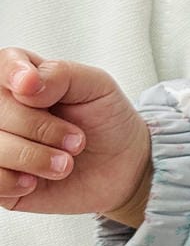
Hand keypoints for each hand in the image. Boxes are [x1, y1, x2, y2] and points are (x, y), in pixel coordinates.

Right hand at [0, 48, 150, 223]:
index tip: (30, 84)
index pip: (3, 64)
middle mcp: (6, 109)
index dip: (11, 71)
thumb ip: (60, 74)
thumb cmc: (106, 121)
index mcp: (24, 77)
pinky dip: (13, 182)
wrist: (122, 168)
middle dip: (38, 127)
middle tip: (76, 140)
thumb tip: (26, 84)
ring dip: (32, 157)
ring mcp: (0, 143)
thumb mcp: (97, 86)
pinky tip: (34, 181)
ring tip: (64, 164)